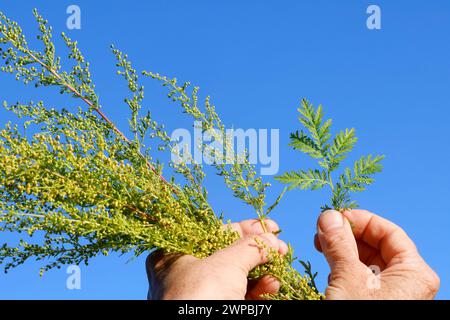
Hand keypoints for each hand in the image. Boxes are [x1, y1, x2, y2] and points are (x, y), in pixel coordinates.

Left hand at [146, 219, 287, 299]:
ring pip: (237, 277)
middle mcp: (184, 274)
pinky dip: (258, 290)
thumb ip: (252, 246)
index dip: (245, 228)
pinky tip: (272, 286)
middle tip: (280, 248)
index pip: (214, 232)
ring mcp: (200, 296)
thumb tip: (272, 240)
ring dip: (262, 271)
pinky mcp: (214, 311)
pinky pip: (240, 295)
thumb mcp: (227, 263)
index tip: (269, 227)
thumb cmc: (200, 295)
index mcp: (174, 255)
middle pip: (229, 254)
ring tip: (278, 268)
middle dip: (258, 252)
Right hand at [314, 209, 439, 298]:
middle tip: (322, 231)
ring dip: (342, 249)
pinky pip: (361, 277)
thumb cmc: (359, 316)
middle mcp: (406, 282)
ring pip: (367, 260)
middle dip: (347, 234)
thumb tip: (329, 216)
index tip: (335, 217)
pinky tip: (328, 264)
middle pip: (377, 244)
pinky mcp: (375, 302)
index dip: (360, 220)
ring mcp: (391, 294)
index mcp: (414, 272)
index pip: (389, 232)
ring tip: (320, 245)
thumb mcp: (347, 278)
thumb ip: (339, 243)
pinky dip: (343, 266)